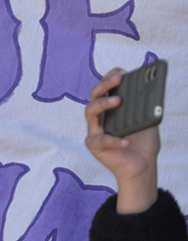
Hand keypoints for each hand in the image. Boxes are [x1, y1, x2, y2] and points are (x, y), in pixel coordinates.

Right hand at [85, 68, 159, 213]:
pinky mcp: (94, 145)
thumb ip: (146, 109)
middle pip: (95, 95)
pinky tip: (127, 141)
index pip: (105, 88)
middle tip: (118, 78)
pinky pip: (102, 139)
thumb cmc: (143, 144)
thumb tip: (149, 93)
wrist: (142, 168)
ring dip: (103, 103)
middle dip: (104, 84)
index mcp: (110, 109)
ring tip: (118, 100)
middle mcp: (100, 116)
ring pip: (90, 111)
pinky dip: (115, 140)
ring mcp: (95, 130)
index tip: (121, 71)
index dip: (110, 77)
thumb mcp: (148, 122)